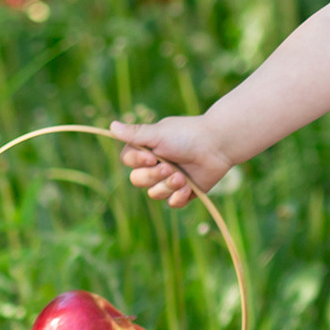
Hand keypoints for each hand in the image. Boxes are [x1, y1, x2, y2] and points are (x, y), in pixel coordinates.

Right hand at [107, 116, 234, 209]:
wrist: (217, 145)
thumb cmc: (187, 135)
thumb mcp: (158, 133)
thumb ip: (135, 134)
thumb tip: (111, 126)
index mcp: (147, 149)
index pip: (127, 161)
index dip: (137, 162)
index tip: (152, 156)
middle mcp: (155, 165)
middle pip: (137, 180)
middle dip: (153, 176)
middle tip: (169, 167)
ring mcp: (169, 179)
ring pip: (154, 193)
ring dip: (168, 186)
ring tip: (183, 177)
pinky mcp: (183, 192)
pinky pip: (172, 203)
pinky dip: (179, 196)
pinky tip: (189, 187)